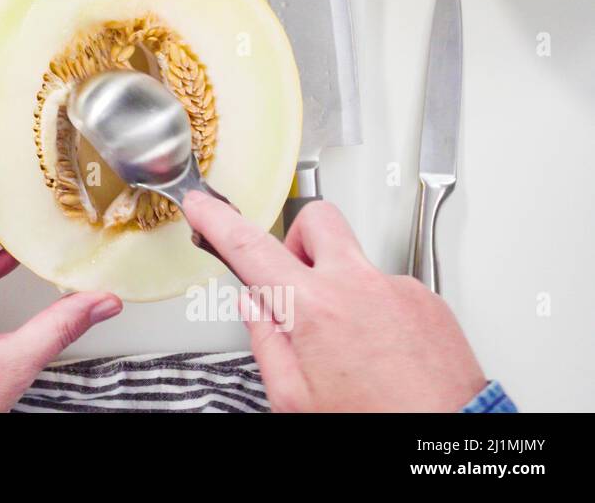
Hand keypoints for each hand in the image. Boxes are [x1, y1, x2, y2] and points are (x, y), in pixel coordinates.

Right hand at [183, 191, 485, 410]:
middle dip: (296, 239)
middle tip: (293, 278)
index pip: (250, 247)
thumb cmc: (374, 423)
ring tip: (350, 341)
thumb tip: (255, 307)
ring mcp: (398, 288)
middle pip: (316, 220)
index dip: (218, 221)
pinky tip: (381, 350)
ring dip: (342, 287)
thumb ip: (267, 343)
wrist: (445, 440)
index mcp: (314, 308)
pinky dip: (377, 311)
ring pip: (356, 262)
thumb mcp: (294, 397)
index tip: (201, 206)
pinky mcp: (429, 301)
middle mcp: (358, 285)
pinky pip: (389, 289)